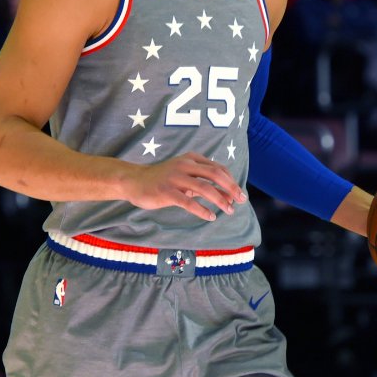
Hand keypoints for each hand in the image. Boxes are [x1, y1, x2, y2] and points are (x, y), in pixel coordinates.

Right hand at [123, 152, 246, 221]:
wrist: (135, 181)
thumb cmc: (163, 180)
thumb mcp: (185, 177)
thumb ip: (204, 184)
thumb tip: (227, 197)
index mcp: (191, 159)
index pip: (218, 168)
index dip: (231, 181)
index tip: (239, 194)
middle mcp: (185, 165)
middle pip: (215, 174)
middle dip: (231, 188)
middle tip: (241, 201)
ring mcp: (175, 178)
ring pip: (204, 188)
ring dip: (220, 200)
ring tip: (229, 211)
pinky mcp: (167, 192)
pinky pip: (188, 202)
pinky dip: (202, 210)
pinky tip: (211, 217)